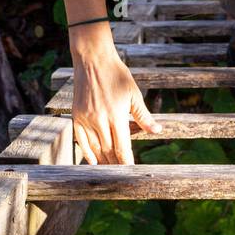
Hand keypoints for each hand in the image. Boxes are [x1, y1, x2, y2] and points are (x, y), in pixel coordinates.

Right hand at [70, 29, 158, 163]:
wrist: (93, 60)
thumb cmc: (117, 75)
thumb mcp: (134, 94)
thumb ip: (144, 116)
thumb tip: (157, 131)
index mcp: (117, 116)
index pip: (122, 147)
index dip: (127, 162)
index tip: (132, 171)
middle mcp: (100, 120)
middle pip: (109, 151)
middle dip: (116, 164)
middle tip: (123, 175)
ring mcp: (86, 119)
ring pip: (95, 148)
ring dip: (103, 161)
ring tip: (110, 171)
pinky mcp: (76, 116)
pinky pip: (80, 140)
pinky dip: (86, 153)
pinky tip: (93, 162)